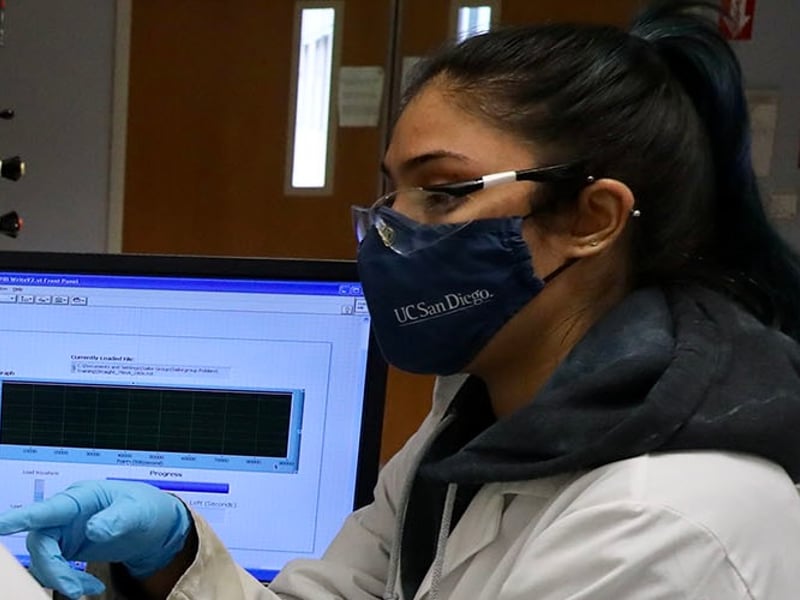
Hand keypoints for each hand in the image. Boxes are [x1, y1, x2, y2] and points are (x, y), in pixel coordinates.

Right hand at [0, 480, 191, 598]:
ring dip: (61, 578)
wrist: (154, 525)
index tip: (0, 524)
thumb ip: (118, 518)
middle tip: (74, 589)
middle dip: (53, 569)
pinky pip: (55, 567)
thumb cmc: (145, 508)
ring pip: (44, 558)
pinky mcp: (67, 546)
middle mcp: (67, 512)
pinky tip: (89, 587)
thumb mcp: (138, 511)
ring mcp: (65, 529)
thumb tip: (94, 530)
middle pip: (40, 541)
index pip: (47, 509)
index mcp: (82, 497)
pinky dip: (68, 580)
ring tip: (87, 589)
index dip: (21, 518)